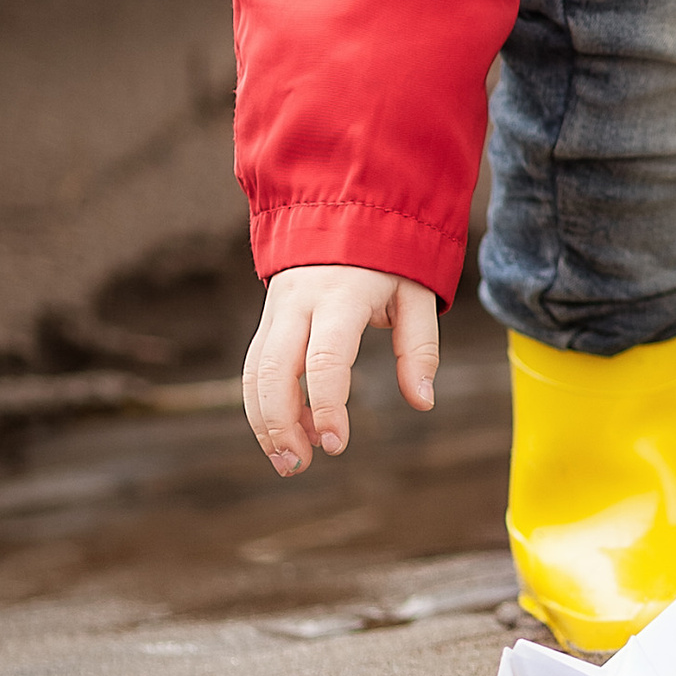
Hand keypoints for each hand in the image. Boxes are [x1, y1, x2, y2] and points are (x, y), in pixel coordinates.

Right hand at [244, 264, 438, 476]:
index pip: (324, 358)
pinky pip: (254, 368)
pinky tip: (289, 433)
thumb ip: (419, 348)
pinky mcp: (268, 320)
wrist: (344, 209)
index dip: (327, 405)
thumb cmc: (389, 258)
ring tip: (289, 463)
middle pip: (271, 371)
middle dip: (279, 425)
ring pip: (252, 373)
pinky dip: (263, 405)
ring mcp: (277, 311)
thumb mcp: (416, 294)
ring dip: (263, 423)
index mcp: (341, 296)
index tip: (337, 444)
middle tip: (301, 465)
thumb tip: (423, 402)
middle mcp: (299, 303)